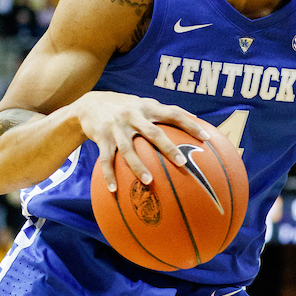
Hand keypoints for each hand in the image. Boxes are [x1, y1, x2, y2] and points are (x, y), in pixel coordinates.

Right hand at [73, 92, 206, 192]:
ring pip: (128, 149)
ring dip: (138, 166)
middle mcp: (132, 115)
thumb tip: (196, 118)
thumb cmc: (125, 107)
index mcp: (147, 108)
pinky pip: (105, 159)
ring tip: (149, 181)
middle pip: (153, 133)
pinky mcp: (101, 138)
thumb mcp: (144, 104)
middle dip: (168, 147)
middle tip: (182, 162)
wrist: (89, 104)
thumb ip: (166, 111)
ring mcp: (116, 127)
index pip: (173, 113)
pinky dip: (109, 175)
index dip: (190, 124)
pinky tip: (114, 191)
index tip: (206, 138)